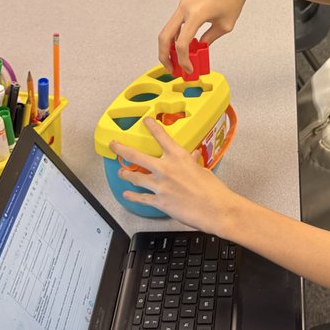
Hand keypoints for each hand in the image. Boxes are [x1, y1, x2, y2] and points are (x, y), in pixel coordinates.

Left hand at [112, 117, 241, 233]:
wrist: (215, 209)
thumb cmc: (213, 190)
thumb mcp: (202, 170)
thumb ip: (192, 162)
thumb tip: (192, 155)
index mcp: (178, 157)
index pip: (162, 136)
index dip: (152, 126)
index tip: (145, 120)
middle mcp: (166, 168)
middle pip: (137, 156)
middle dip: (122, 149)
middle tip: (114, 145)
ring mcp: (160, 185)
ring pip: (135, 177)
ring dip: (125, 174)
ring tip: (121, 172)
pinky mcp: (159, 201)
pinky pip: (141, 198)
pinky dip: (132, 196)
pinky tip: (126, 194)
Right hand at [158, 0, 255, 71]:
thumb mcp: (224, 25)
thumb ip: (209, 39)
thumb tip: (200, 50)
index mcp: (195, 14)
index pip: (182, 44)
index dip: (183, 60)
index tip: (189, 69)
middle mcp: (185, 8)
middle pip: (165, 37)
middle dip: (165, 55)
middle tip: (171, 69)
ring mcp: (183, 4)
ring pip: (167, 30)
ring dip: (168, 46)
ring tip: (176, 60)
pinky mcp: (185, 3)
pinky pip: (175, 23)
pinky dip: (175, 36)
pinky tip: (183, 46)